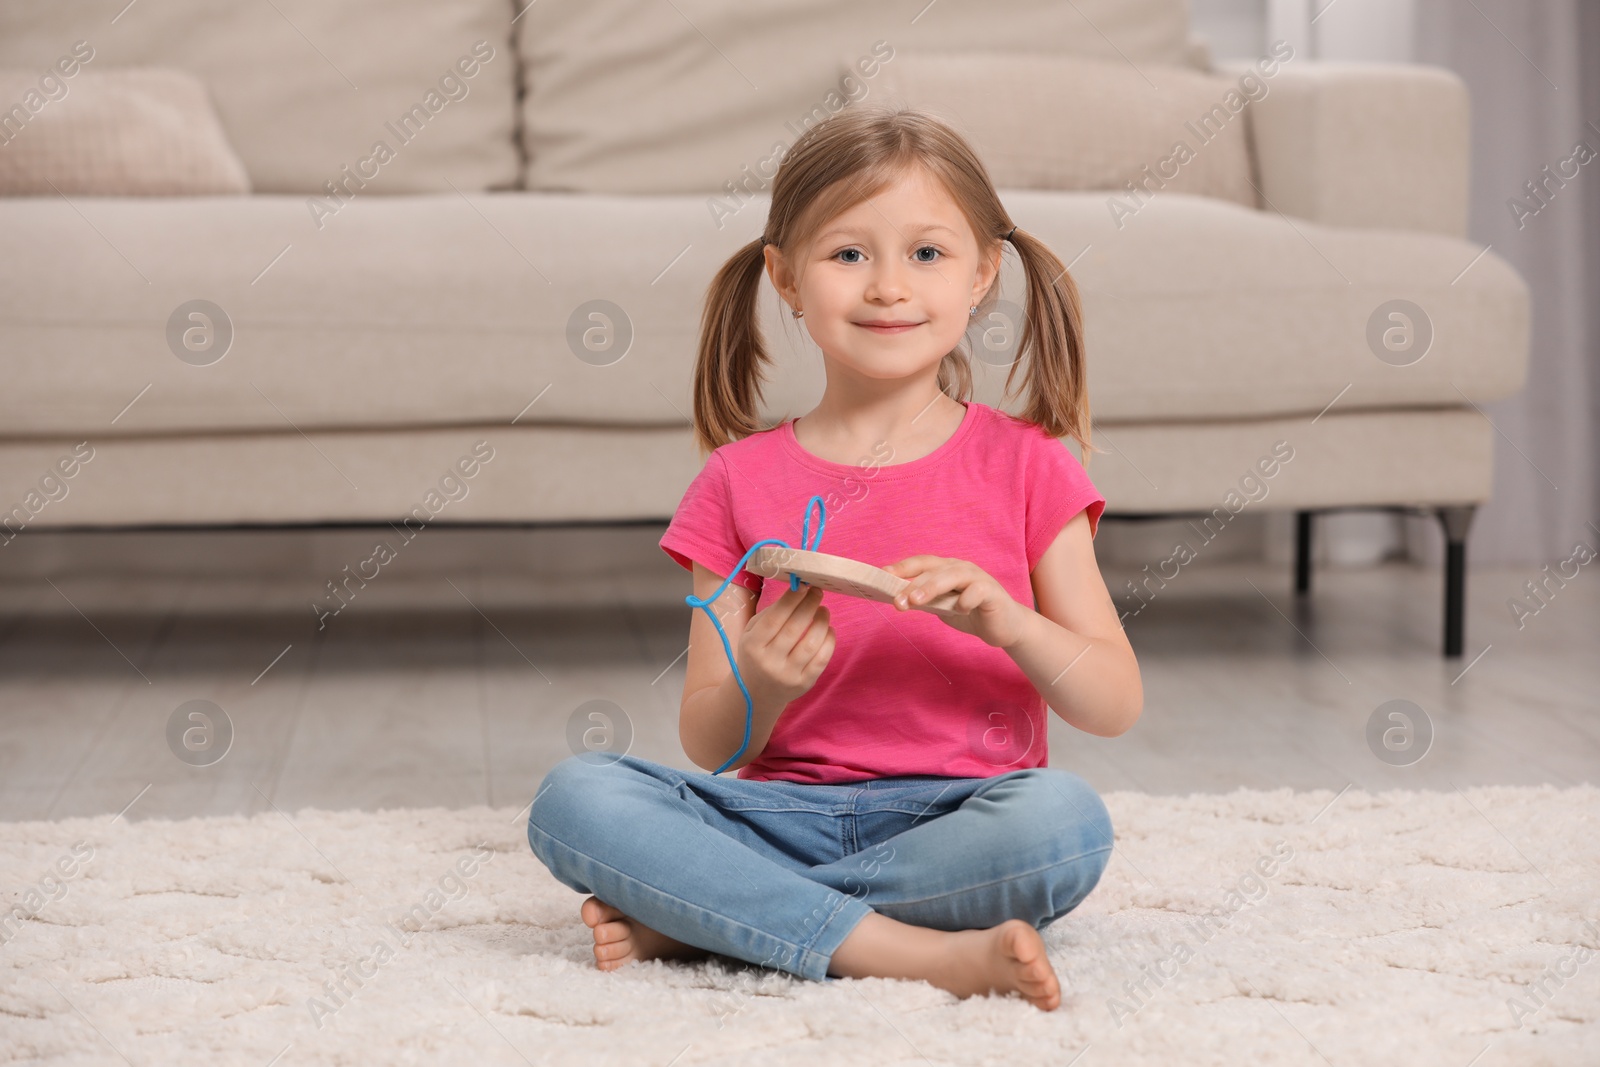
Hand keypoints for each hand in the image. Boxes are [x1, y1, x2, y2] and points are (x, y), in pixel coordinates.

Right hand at [735, 584, 834, 706]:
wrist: (755, 694)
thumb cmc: (756, 654)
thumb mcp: (750, 634)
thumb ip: (771, 613)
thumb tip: (798, 592)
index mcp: (752, 646)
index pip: (775, 619)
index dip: (791, 600)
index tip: (803, 586)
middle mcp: (769, 663)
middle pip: (795, 628)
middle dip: (809, 605)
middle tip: (817, 592)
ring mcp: (788, 675)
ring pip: (812, 643)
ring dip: (821, 621)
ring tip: (824, 610)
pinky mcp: (804, 684)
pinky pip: (822, 659)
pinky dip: (829, 641)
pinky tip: (828, 629)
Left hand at [884, 555, 1028, 647]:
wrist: (1004, 627)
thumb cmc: (970, 612)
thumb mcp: (941, 607)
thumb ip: (923, 601)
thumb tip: (896, 599)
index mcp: (945, 568)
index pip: (921, 562)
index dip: (902, 567)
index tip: (881, 575)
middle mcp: (960, 568)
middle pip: (932, 570)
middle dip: (912, 584)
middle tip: (896, 600)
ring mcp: (977, 577)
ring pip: (951, 576)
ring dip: (932, 587)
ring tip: (915, 601)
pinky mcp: (992, 591)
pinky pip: (977, 591)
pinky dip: (966, 600)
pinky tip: (960, 609)